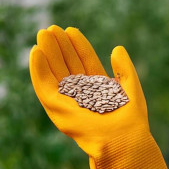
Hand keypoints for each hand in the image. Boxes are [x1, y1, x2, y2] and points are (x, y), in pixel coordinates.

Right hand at [29, 25, 168, 168]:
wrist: (124, 140)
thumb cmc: (132, 122)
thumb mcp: (131, 89)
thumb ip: (125, 69)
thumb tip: (117, 48)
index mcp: (96, 90)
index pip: (84, 63)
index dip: (78, 46)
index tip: (71, 30)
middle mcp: (80, 95)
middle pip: (66, 65)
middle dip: (59, 46)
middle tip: (51, 28)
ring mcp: (67, 102)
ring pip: (53, 73)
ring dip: (47, 54)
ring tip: (43, 34)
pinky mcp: (56, 109)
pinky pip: (43, 86)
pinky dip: (38, 69)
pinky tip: (36, 52)